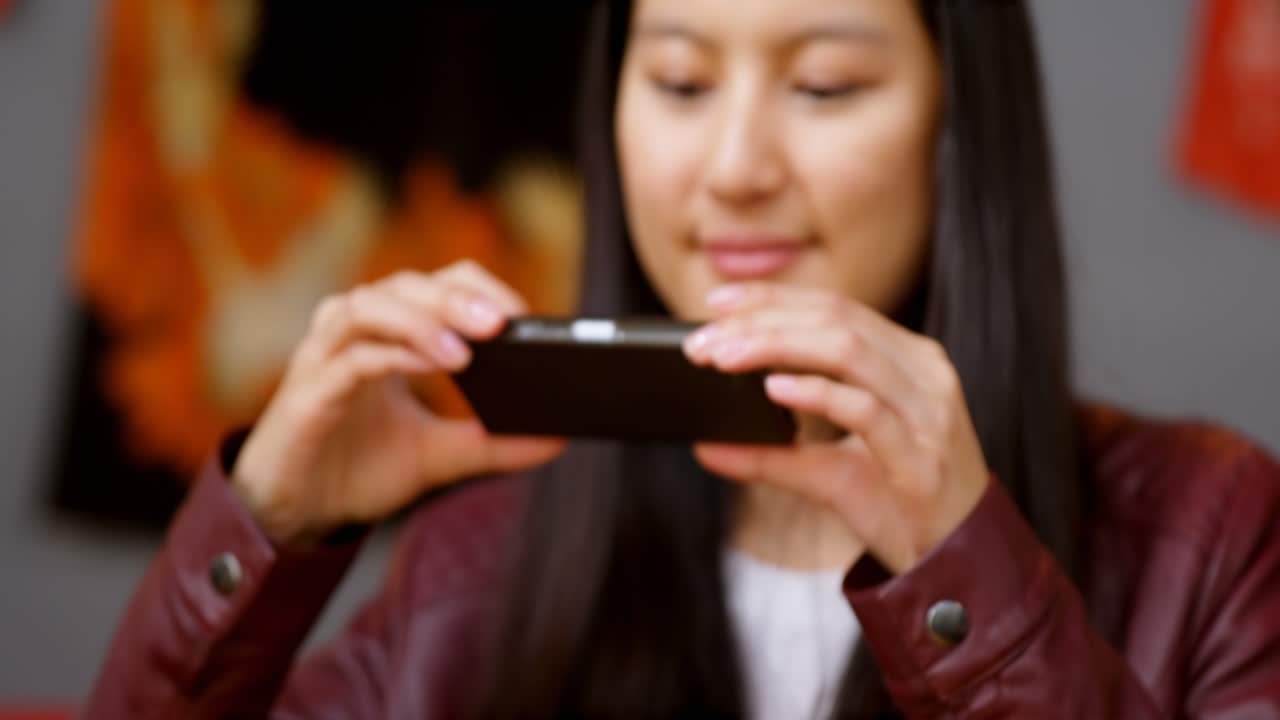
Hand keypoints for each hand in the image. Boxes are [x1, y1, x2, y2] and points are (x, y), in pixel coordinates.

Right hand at [232, 261, 565, 543]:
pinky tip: (429, 365)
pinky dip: (391, 354)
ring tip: (467, 349)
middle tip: (504, 322)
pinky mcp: (306, 391)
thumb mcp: (439, 456)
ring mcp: (324, 357)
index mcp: (388, 335)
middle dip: (456, 297)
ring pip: (369, 306)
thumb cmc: (358, 470)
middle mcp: (353, 333)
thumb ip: (493, 444)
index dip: (476, 289)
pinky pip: (349, 356)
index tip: (523, 316)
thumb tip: (560, 437)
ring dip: (422, 319)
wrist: (294, 515)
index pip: (435, 284)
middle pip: (404, 285)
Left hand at [683, 283, 989, 574]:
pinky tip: (772, 389)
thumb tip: (703, 445)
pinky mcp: (922, 454)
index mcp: (906, 360)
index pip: (834, 305)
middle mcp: (923, 372)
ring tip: (725, 357)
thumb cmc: (901, 507)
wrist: (959, 566)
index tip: (715, 300)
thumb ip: (770, 456)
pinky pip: (866, 408)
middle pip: (835, 317)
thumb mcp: (828, 474)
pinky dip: (815, 393)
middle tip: (702, 342)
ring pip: (848, 349)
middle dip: (760, 320)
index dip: (772, 296)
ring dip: (775, 347)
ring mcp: (928, 410)